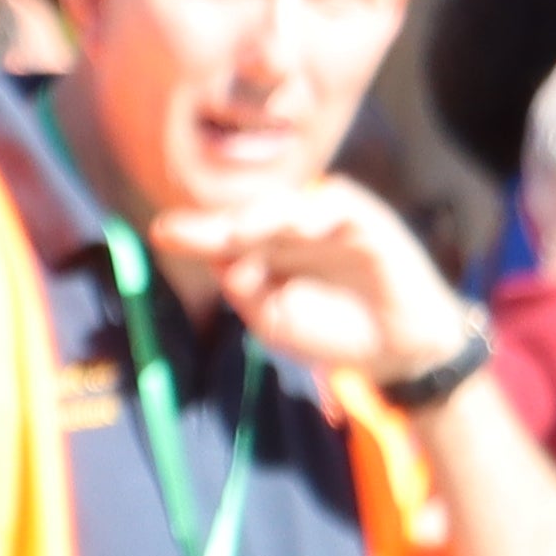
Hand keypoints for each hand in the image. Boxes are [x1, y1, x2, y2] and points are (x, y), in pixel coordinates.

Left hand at [148, 178, 472, 393]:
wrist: (393, 352)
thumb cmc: (331, 333)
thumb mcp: (273, 317)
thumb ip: (243, 286)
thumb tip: (214, 257)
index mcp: (266, 249)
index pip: (226, 233)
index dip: (196, 231)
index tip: (162, 233)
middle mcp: (293, 229)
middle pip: (250, 214)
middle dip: (218, 222)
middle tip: (186, 230)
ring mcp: (329, 222)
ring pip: (289, 203)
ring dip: (262, 214)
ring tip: (236, 231)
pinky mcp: (368, 221)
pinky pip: (339, 205)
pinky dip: (317, 211)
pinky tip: (298, 225)